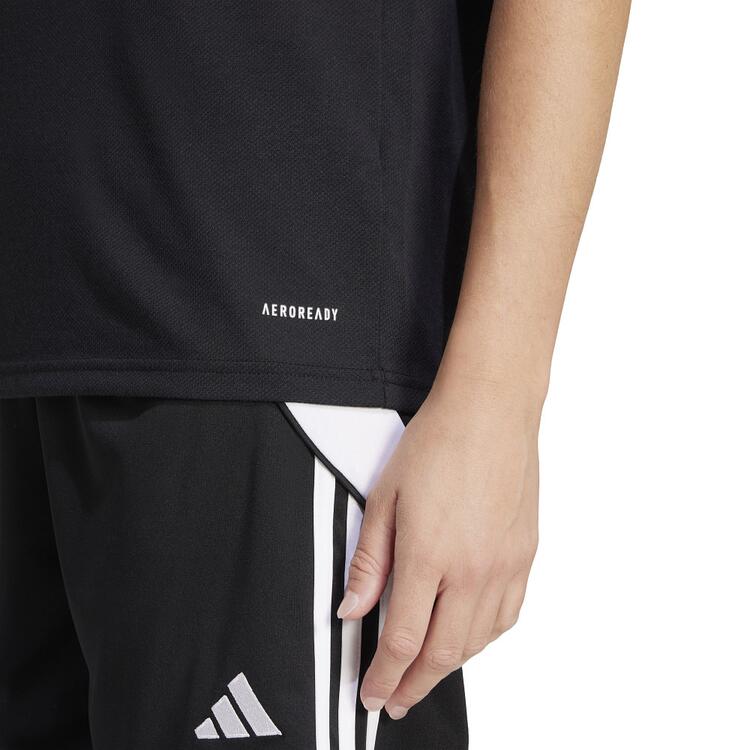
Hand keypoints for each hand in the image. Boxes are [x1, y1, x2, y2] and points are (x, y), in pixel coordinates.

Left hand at [337, 380, 539, 719]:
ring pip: (477, 641)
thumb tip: (352, 609)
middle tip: (395, 699)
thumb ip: (369, 561)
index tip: (372, 695)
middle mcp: (472, 570)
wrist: (490, 411)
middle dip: (413, 686)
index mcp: (429, 556)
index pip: (402, 641)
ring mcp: (505, 565)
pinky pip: (507, 616)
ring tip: (425, 672)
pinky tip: (469, 637)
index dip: (383, 677)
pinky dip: (483, 639)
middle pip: (442, 654)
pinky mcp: (525, 555)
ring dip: (448, 666)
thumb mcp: (384, 499)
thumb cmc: (436, 444)